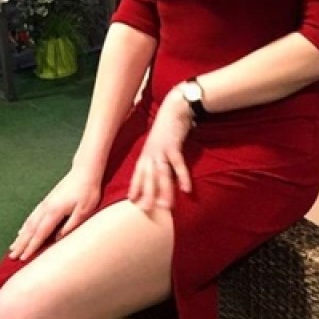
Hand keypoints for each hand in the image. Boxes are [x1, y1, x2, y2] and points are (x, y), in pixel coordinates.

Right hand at [9, 167, 101, 260]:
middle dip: (21, 244)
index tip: (22, 259)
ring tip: (12, 247)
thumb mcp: (84, 211)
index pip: (40, 234)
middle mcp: (46, 207)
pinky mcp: (47, 200)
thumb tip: (56, 239)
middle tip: (11, 257)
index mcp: (54, 211)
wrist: (85, 170)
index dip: (31, 247)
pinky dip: (25, 225)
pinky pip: (32, 215)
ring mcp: (45, 203)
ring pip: (29, 223)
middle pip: (30, 229)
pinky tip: (22, 230)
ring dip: (20, 236)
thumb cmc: (87, 191)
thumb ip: (70, 226)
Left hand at [128, 86, 193, 212]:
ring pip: (161, 174)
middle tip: (146, 210)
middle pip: (148, 177)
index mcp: (146, 153)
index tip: (131, 200)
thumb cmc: (167, 126)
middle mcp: (151, 153)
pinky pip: (178, 165)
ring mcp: (161, 150)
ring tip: (166, 206)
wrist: (174, 108)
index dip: (135, 186)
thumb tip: (158, 167)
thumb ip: (156, 154)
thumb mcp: (157, 141)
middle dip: (147, 194)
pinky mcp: (174, 146)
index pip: (138, 173)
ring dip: (164, 190)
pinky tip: (186, 189)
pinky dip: (182, 177)